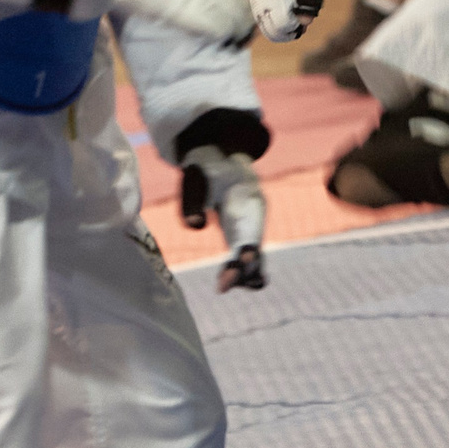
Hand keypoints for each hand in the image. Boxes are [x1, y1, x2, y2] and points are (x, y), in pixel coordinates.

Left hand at [179, 145, 267, 291]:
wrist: (219, 160)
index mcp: (248, 197)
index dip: (249, 245)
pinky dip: (240, 272)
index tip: (243, 259)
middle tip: (222, 286)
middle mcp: (254, 216)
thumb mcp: (197, 175)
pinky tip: (225, 285)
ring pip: (253, 256)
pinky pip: (245, 258)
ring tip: (222, 287)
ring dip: (243, 274)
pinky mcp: (241, 235)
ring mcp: (250, 226)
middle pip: (254, 246)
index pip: (251, 226)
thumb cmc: (207, 168)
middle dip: (243, 268)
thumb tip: (195, 225)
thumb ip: (194, 199)